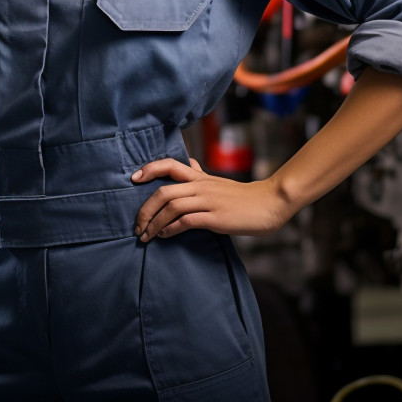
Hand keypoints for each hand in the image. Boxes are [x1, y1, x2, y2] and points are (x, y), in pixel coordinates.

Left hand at [132, 157, 292, 240]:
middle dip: (145, 209)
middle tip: (136, 225)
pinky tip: (164, 236)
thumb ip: (199, 175)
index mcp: (199, 177)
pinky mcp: (215, 218)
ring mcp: (208, 201)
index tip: (133, 179)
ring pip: (171, 206)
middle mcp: (200, 186)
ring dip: (154, 223)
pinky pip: (186, 221)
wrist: (268, 203)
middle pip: (163, 190)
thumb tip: (189, 164)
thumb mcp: (217, 182)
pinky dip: (171, 229)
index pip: (169, 165)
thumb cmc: (241, 196)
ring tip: (146, 236)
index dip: (149, 169)